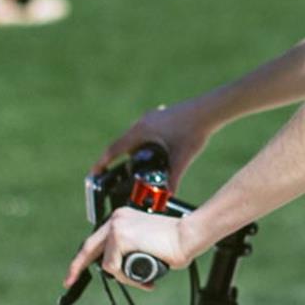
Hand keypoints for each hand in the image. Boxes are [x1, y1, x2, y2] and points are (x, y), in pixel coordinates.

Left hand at [63, 207, 194, 289]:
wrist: (188, 236)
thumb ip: (129, 249)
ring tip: (144, 278)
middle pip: (89, 247)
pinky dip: (128, 277)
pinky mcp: (119, 238)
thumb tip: (118, 267)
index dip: (84, 257)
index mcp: (122, 217)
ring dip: (124, 276)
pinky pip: (114, 268)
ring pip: (107, 263)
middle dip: (76, 267)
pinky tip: (144, 277)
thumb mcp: (146, 241)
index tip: (75, 271)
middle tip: (69, 281)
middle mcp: (116, 219)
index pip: (97, 239)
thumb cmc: (176, 241)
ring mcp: (116, 228)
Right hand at [93, 103, 210, 184]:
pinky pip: (147, 132)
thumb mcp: (181, 159)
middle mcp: (143, 122)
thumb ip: (173, 178)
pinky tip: (158, 152)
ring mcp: (152, 117)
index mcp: (141, 131)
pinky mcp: (162, 116)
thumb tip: (168, 196)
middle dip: (122, 161)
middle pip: (125, 145)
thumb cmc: (194, 130)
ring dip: (136, 151)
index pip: (114, 150)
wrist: (210, 109)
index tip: (93, 174)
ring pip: (137, 137)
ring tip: (141, 167)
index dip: (103, 163)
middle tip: (121, 176)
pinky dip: (147, 143)